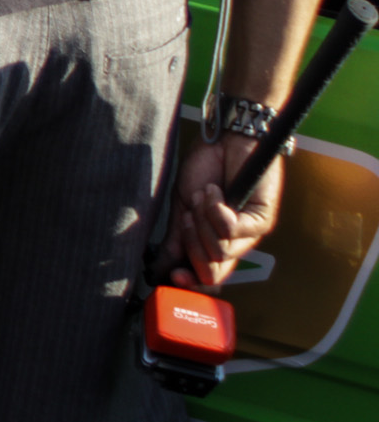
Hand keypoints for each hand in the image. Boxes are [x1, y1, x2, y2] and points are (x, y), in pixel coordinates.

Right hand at [166, 132, 282, 287]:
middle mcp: (236, 244)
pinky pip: (231, 230)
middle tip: (189, 217)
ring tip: (205, 196)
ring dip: (203, 220)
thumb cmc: (206, 168)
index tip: (171, 275)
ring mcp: (250, 234)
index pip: (207, 279)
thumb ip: (177, 239)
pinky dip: (216, 209)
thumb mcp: (183, 206)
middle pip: (211, 271)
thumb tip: (161, 268)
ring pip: (219, 251)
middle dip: (192, 244)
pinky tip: (216, 192)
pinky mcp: (261, 219)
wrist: (224, 139)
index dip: (189, 282)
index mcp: (215, 244)